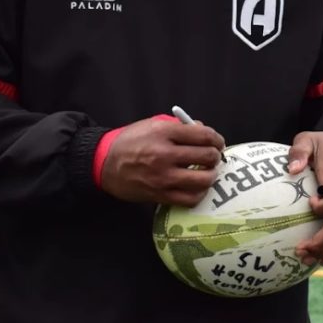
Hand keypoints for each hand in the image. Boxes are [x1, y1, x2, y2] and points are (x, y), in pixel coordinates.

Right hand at [99, 116, 225, 206]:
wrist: (104, 164)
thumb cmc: (131, 141)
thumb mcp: (153, 124)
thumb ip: (180, 126)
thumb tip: (204, 132)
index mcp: (164, 132)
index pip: (203, 135)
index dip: (217, 139)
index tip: (218, 142)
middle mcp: (164, 154)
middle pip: (207, 157)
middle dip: (215, 156)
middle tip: (212, 157)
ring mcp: (162, 177)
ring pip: (203, 180)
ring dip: (210, 176)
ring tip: (207, 172)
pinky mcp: (159, 195)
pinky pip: (190, 199)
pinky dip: (199, 193)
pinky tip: (196, 187)